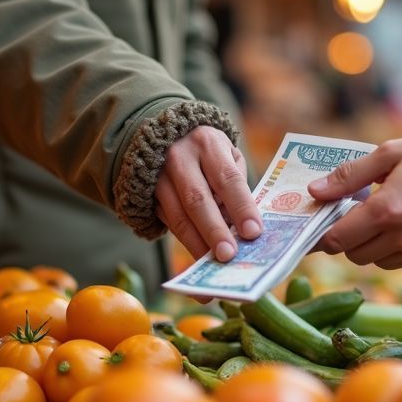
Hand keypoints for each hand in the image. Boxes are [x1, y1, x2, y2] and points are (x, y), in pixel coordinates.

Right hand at [156, 126, 261, 261]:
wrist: (166, 136)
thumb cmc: (207, 151)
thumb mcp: (226, 154)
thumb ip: (235, 185)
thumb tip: (242, 227)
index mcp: (207, 143)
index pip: (228, 178)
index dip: (241, 207)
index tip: (253, 232)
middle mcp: (179, 157)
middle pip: (198, 199)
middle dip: (215, 230)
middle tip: (229, 255)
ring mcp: (158, 176)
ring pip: (178, 215)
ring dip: (197, 243)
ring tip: (213, 265)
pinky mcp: (147, 193)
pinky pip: (168, 222)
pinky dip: (185, 241)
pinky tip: (199, 257)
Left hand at [309, 123, 401, 268]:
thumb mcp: (390, 152)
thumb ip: (348, 175)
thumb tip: (315, 191)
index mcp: (387, 209)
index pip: (338, 239)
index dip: (324, 233)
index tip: (323, 221)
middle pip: (354, 255)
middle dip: (347, 237)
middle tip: (355, 212)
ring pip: (376, 261)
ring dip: (370, 244)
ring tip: (382, 216)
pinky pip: (400, 261)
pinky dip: (392, 248)